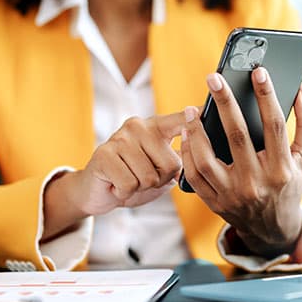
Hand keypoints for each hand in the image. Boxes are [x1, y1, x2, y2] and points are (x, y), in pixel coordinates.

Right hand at [43, 112, 185, 239]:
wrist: (98, 191)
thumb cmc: (133, 179)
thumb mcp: (161, 171)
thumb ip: (178, 162)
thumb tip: (197, 156)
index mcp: (156, 127)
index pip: (179, 120)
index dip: (194, 117)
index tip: (202, 109)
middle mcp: (138, 126)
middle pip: (171, 164)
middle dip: (160, 181)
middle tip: (141, 177)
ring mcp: (120, 138)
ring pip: (149, 177)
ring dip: (140, 187)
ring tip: (128, 179)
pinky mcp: (104, 154)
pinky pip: (129, 184)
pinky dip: (124, 192)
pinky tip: (116, 184)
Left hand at [180, 67, 301, 258]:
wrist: (272, 228)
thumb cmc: (290, 182)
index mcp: (282, 169)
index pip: (274, 126)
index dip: (267, 96)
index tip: (258, 71)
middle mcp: (257, 183)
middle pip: (237, 136)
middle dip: (225, 102)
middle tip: (213, 77)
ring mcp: (232, 194)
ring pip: (207, 159)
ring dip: (196, 130)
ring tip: (192, 109)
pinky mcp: (214, 202)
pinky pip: (194, 175)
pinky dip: (187, 152)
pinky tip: (187, 133)